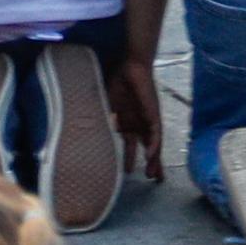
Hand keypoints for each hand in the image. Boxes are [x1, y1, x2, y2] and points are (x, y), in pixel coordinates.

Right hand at [108, 52, 162, 178]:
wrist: (129, 65)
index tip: (129, 173)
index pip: (134, 145)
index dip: (133, 158)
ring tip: (152, 175)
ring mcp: (148, 119)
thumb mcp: (107, 107)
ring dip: (153, 159)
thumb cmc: (117, 82)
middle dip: (150, 163)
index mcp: (130, 123)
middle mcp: (141, 124)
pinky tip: (151, 156)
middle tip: (152, 179)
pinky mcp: (153, 114)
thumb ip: (103, 122)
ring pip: (153, 144)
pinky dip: (153, 145)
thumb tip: (89, 136)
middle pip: (147, 148)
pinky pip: (155, 133)